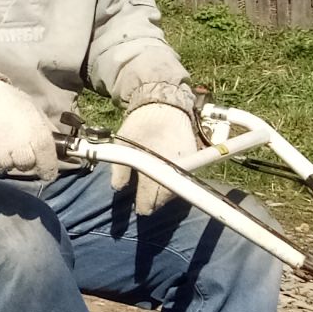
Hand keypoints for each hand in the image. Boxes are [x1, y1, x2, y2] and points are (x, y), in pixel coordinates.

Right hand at [0, 80, 57, 180]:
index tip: (46, 170)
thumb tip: (57, 145)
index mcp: (39, 137)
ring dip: (7, 159)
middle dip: (24, 159)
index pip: (48, 166)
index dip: (48, 170)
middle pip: (28, 167)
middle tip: (16, 144)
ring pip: (9, 167)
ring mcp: (2, 158)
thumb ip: (46, 130)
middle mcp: (22, 151)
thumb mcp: (33, 110)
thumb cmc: (7, 100)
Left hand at [110, 100, 199, 214]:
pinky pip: (183, 179)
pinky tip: (164, 174)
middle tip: (143, 194)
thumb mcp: (123, 144)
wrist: (165, 105)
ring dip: (164, 191)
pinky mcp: (194, 160)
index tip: (139, 206)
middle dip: (153, 199)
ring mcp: (186, 166)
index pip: (150, 201)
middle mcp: (174, 171)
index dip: (143, 205)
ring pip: (175, 190)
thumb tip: (119, 189)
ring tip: (152, 183)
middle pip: (164, 199)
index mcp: (155, 169)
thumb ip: (120, 170)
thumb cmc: (140, 124)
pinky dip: (173, 180)